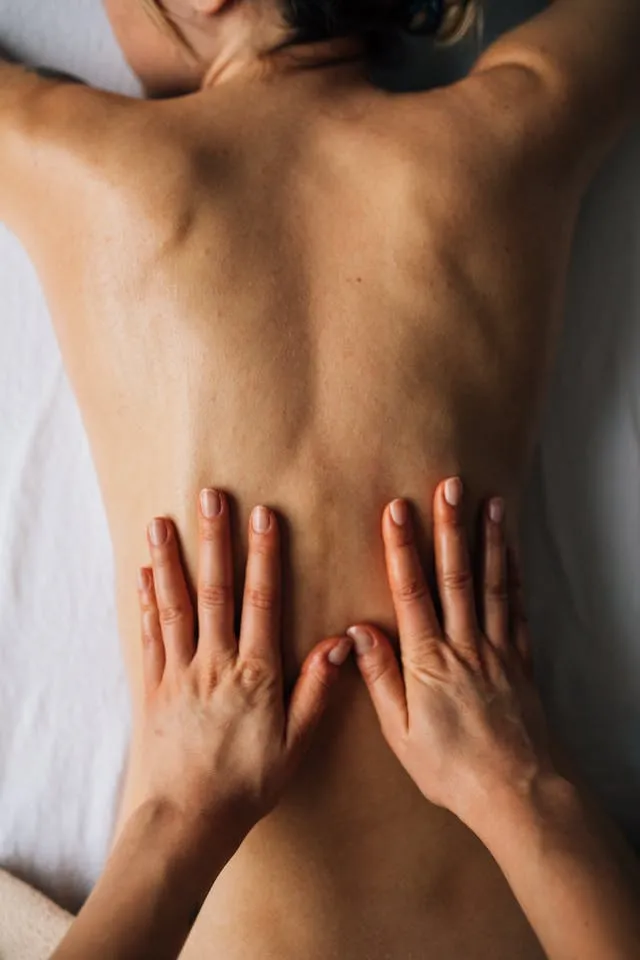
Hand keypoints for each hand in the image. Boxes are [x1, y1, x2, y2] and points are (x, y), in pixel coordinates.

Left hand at [135, 489, 351, 851]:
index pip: (261, 601)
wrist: (186, 819)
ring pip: (174, 605)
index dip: (264, 556)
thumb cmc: (247, 784)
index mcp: (254, 673)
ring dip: (169, 561)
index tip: (264, 516)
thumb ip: (317, 690)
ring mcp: (179, 672)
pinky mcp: (153, 687)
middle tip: (210, 497)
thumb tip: (342, 642)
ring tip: (160, 522)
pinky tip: (144, 574)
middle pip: (214, 591)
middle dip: (214, 541)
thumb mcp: (296, 743)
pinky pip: (149, 636)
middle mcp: (214, 663)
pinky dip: (146, 602)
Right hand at [349, 478, 554, 831]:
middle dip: (449, 527)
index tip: (396, 509)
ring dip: (489, 540)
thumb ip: (380, 677)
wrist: (518, 791)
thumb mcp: (401, 733)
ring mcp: (497, 648)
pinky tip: (511, 551)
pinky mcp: (520, 659)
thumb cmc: (452, 769)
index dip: (402, 548)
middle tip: (448, 486)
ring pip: (491, 584)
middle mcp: (465, 645)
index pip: (412, 592)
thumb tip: (356, 630)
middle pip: (455, 576)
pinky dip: (515, 574)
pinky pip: (517, 608)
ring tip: (489, 503)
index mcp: (429, 661)